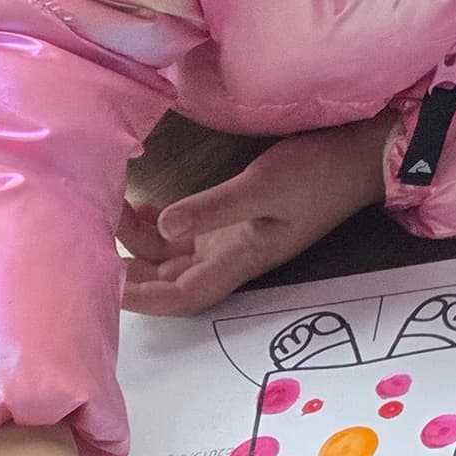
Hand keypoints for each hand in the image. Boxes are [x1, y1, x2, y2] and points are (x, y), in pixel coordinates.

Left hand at [120, 115, 396, 315]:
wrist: (362, 156)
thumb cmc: (317, 173)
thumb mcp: (264, 186)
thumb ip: (213, 209)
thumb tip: (162, 227)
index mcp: (240, 260)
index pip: (181, 296)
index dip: (141, 299)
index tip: (103, 283)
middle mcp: (231, 257)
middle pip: (169, 280)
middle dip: (130, 268)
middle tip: (93, 237)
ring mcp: (232, 238)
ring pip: (172, 255)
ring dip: (139, 242)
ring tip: (111, 208)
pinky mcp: (235, 218)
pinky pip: (186, 234)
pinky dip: (159, 225)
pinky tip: (142, 204)